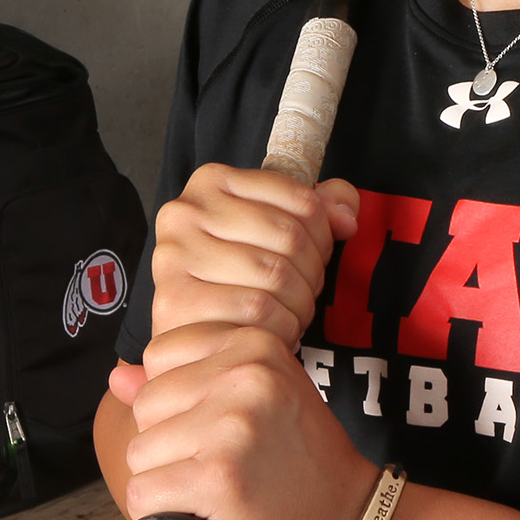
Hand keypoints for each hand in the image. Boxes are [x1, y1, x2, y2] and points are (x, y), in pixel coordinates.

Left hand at [114, 325, 376, 519]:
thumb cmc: (298, 460)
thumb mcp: (258, 399)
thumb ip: (190, 381)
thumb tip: (117, 377)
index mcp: (255, 342)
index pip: (161, 354)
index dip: (177, 398)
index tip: (219, 423)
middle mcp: (244, 374)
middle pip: (146, 404)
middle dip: (168, 441)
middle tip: (221, 461)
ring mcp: (231, 425)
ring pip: (140, 451)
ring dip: (165, 479)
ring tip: (216, 487)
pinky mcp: (218, 476)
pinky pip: (144, 494)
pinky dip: (161, 514)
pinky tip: (203, 512)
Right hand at [149, 164, 357, 347]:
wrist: (192, 339)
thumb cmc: (236, 277)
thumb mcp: (277, 228)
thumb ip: (322, 207)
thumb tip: (346, 218)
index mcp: (212, 180)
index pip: (302, 199)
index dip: (325, 236)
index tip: (317, 258)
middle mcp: (185, 211)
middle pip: (290, 236)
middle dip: (312, 273)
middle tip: (306, 294)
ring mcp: (173, 254)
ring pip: (275, 274)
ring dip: (299, 304)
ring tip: (292, 314)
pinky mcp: (173, 299)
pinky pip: (256, 308)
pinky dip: (280, 326)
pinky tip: (275, 331)